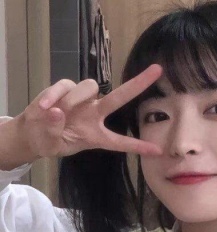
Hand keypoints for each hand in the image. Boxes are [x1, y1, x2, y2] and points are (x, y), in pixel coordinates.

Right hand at [14, 64, 162, 160]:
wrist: (32, 133)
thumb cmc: (49, 141)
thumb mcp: (52, 146)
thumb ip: (54, 133)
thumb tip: (58, 112)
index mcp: (97, 135)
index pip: (120, 141)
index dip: (138, 146)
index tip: (157, 151)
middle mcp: (94, 114)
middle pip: (119, 97)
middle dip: (138, 84)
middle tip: (157, 70)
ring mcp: (81, 100)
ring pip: (91, 87)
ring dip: (75, 98)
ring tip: (56, 113)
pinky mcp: (64, 88)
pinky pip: (65, 85)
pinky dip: (55, 94)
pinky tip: (46, 106)